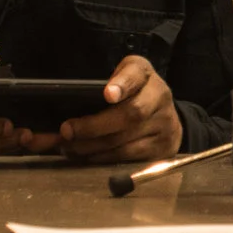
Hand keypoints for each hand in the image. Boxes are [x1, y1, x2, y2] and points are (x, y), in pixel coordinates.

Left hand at [57, 55, 184, 163]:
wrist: (165, 114)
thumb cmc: (132, 93)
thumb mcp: (119, 76)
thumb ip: (101, 82)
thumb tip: (67, 99)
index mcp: (144, 73)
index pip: (135, 74)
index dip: (122, 85)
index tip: (107, 94)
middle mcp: (160, 96)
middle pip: (130, 114)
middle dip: (93, 126)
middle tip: (67, 131)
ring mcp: (166, 124)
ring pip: (126, 140)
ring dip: (93, 146)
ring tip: (69, 147)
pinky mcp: (164, 147)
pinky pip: (129, 156)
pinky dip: (104, 158)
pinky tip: (88, 155)